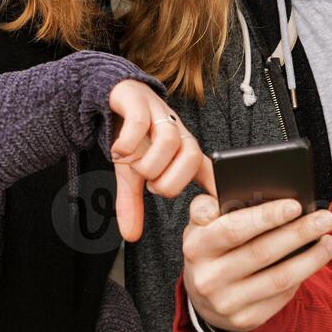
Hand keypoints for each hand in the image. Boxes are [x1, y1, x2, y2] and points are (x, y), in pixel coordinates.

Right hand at [108, 79, 215, 242]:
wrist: (113, 95)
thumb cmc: (132, 136)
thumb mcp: (131, 173)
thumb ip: (132, 203)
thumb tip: (130, 236)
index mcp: (182, 150)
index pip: (207, 171)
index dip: (217, 189)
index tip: (219, 211)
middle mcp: (176, 132)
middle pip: (191, 158)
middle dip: (165, 181)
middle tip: (148, 181)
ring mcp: (159, 115)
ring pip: (168, 142)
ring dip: (148, 163)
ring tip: (134, 166)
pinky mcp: (139, 101)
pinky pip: (140, 123)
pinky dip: (128, 143)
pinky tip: (119, 150)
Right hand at [182, 193, 331, 331]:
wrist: (202, 297)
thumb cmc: (211, 248)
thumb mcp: (201, 224)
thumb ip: (211, 205)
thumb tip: (241, 189)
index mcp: (196, 246)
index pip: (234, 229)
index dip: (266, 217)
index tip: (295, 205)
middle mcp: (208, 278)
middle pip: (263, 253)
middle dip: (299, 233)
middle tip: (325, 218)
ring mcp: (226, 302)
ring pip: (279, 278)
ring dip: (311, 258)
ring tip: (330, 240)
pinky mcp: (245, 319)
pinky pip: (281, 296)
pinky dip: (302, 276)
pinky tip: (315, 260)